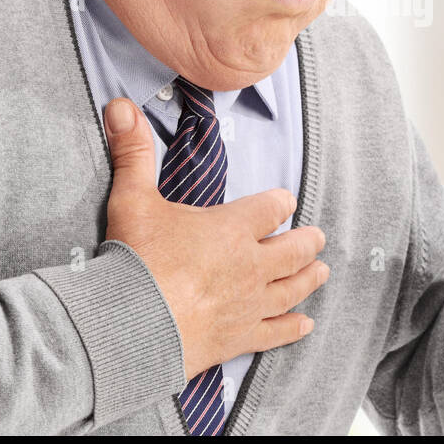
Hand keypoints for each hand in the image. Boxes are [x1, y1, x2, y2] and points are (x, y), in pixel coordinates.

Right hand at [100, 97, 328, 379]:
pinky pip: (277, 332)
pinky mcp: (240, 337)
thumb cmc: (135, 262)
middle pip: (294, 249)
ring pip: (293, 287)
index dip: (281, 202)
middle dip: (307, 240)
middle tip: (317, 237)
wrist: (131, 327)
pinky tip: (305, 324)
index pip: (271, 207)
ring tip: (321, 271)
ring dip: (309, 277)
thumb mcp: (132, 199)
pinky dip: (293, 327)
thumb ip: (133, 152)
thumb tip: (121, 106)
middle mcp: (250, 264)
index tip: (286, 201)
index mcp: (231, 228)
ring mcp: (249, 303)